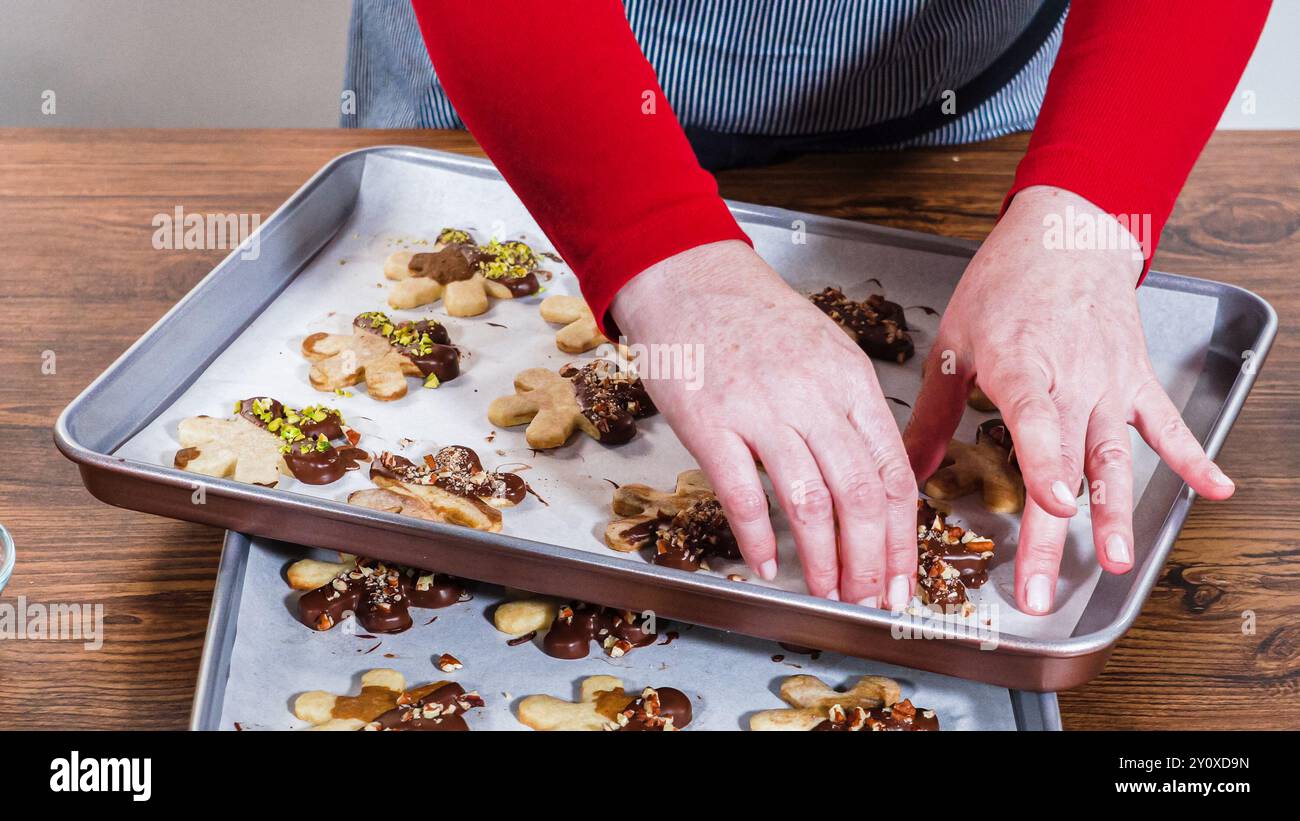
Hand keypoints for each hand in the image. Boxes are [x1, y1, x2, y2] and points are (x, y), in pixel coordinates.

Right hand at [611, 241, 917, 607]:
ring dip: (823, 561)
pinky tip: (766, 565)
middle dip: (871, 562)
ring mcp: (760, 408)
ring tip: (826, 593)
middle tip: (870, 600)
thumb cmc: (754, 318)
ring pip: (810, 503)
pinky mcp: (709, 420)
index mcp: (850, 380)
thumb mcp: (825, 351)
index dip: (904, 537)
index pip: (894, 473)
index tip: (904, 577)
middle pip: (860, 496)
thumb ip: (853, 411)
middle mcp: (813, 395)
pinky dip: (758, 539)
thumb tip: (880, 480)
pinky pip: (742, 494)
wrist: (687, 275)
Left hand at [904, 186, 1234, 614]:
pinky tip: (1215, 492)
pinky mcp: (1135, 382)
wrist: (1065, 234)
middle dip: (1052, 532)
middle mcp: (1069, 379)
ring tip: (1114, 561)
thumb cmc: (1004, 285)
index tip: (1052, 503)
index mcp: (1019, 363)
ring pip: (1113, 458)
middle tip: (1039, 587)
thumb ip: (933, 414)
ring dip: (1115, 513)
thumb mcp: (954, 342)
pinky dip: (1193, 458)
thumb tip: (907, 471)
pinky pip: (1167, 426)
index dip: (1043, 463)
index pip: (1034, 419)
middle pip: (1065, 462)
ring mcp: (1108, 384)